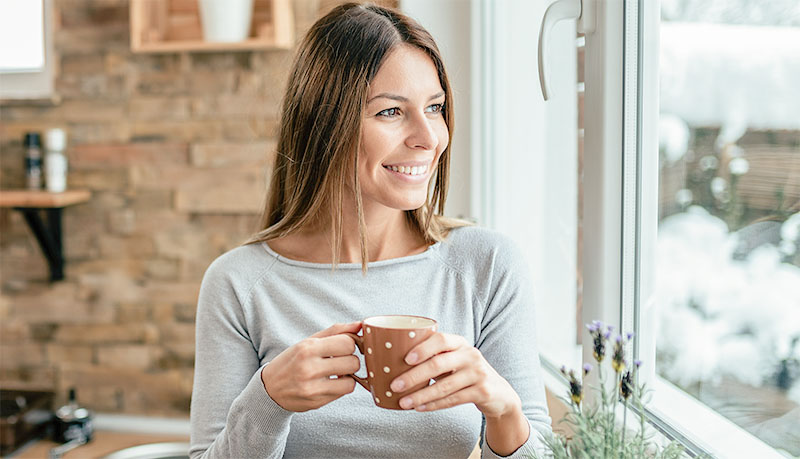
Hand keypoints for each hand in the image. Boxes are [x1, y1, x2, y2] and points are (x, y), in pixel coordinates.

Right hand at [261, 322, 361, 411]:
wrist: (269, 388)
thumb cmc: (293, 361)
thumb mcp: (309, 341)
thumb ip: (335, 332)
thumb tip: (360, 325)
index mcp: (308, 348)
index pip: (348, 343)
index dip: (351, 344)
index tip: (344, 346)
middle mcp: (309, 369)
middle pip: (353, 362)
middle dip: (351, 360)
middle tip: (340, 360)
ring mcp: (312, 389)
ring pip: (351, 382)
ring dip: (348, 376)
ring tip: (337, 373)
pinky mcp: (316, 403)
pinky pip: (342, 393)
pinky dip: (341, 387)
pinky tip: (330, 382)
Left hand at [389, 332, 520, 418]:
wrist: (499, 393)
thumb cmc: (466, 374)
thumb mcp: (454, 360)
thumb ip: (434, 358)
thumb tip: (394, 363)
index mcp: (460, 343)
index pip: (440, 339)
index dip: (422, 348)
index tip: (405, 359)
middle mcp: (470, 355)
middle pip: (438, 364)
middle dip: (413, 376)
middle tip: (395, 385)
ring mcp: (478, 373)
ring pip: (444, 386)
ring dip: (420, 395)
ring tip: (403, 402)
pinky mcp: (482, 392)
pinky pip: (453, 400)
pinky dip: (434, 405)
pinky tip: (420, 408)